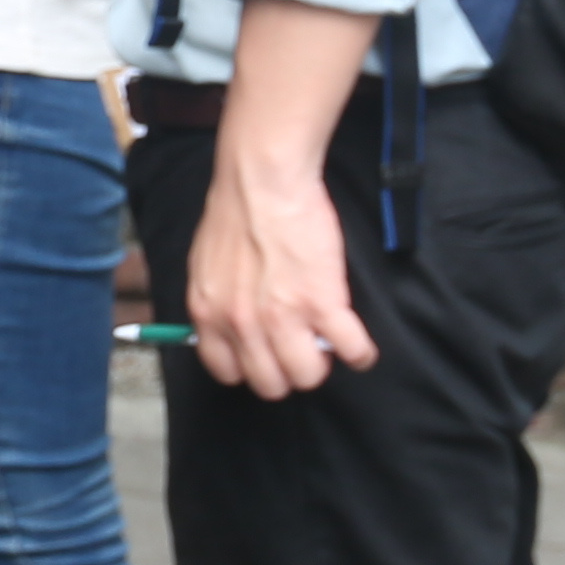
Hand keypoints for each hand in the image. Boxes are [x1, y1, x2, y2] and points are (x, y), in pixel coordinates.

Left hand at [185, 143, 377, 397]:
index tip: (265, 355)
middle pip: (270, 382)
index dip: (250, 367)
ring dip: (321, 363)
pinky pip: (352, 351)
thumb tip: (223, 326)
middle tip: (300, 347)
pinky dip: (360, 353)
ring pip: (308, 375)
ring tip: (326, 342)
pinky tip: (358, 343)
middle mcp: (241, 324)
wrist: (263, 181)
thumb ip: (213, 301)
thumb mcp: (204, 265)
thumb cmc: (234, 214)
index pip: (227, 372)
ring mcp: (283, 317)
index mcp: (209, 313)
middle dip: (287, 370)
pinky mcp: (323, 303)